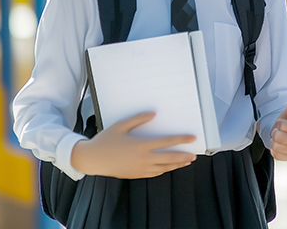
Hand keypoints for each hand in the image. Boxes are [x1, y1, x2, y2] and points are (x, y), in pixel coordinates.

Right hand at [70, 112, 196, 178]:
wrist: (92, 160)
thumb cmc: (105, 140)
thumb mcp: (121, 125)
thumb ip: (138, 119)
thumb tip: (153, 113)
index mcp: (140, 145)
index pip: (166, 142)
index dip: (181, 140)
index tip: (192, 139)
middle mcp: (142, 158)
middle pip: (169, 158)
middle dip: (183, 156)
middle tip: (194, 154)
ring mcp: (139, 168)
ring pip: (163, 168)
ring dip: (176, 165)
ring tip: (186, 161)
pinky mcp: (135, 174)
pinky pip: (154, 173)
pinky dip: (164, 170)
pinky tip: (169, 167)